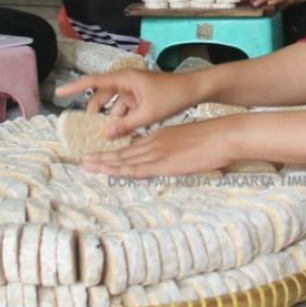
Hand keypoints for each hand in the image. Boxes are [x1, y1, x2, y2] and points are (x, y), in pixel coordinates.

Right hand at [54, 68, 206, 138]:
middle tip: (88, 127)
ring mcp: (134, 88)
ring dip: (111, 117)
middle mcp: (126, 81)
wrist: (194, 90)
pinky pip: (125, 107)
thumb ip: (124, 125)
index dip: (74, 87)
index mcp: (125, 79)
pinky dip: (122, 118)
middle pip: (102, 95)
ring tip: (106, 135)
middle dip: (95, 111)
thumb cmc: (172, 96)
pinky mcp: (141, 96)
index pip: (94, 81)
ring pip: (114, 103)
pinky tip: (122, 132)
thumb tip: (104, 134)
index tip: (58, 92)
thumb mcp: (147, 114)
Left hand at [80, 118, 238, 176]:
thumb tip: (178, 160)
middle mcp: (154, 142)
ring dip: (103, 163)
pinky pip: (135, 168)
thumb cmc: (213, 139)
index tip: (102, 156)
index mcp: (161, 136)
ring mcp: (157, 152)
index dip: (116, 153)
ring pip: (124, 159)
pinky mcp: (162, 162)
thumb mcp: (191, 142)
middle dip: (102, 157)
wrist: (222, 135)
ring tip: (86, 165)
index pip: (134, 147)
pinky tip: (106, 171)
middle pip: (123, 152)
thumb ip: (180, 151)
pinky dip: (118, 170)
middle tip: (83, 160)